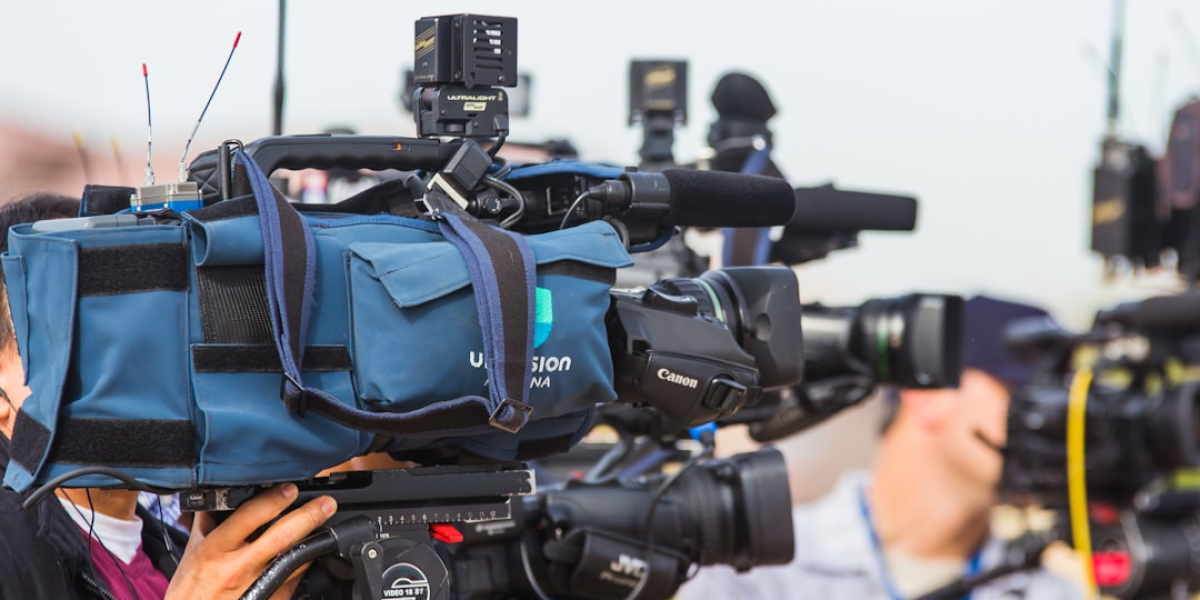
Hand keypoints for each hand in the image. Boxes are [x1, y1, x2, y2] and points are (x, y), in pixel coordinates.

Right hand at [165, 483, 336, 599]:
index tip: (291, 488)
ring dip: (313, 542)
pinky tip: (313, 553)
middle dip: (307, 517)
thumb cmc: (190, 589)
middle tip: (326, 504)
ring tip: (327, 525)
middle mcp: (237, 568)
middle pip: (280, 538)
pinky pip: (294, 581)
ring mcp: (257, 587)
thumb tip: (222, 495)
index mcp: (215, 549)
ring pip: (293, 561)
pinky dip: (305, 565)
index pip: (248, 518)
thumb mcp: (192, 551)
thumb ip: (209, 522)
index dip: (272, 500)